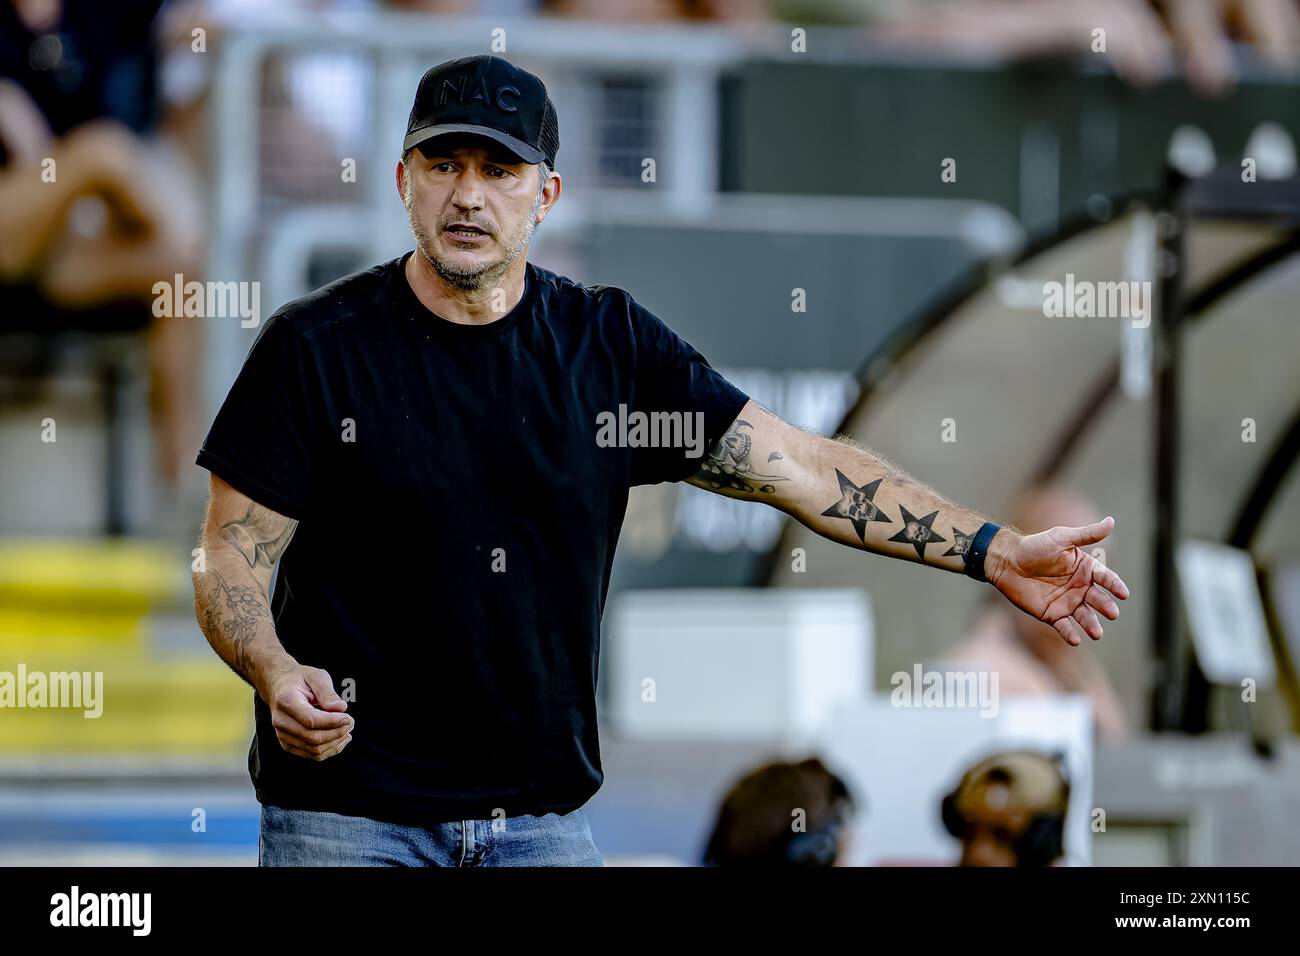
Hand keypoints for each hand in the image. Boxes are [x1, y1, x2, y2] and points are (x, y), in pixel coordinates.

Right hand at [261, 663, 353, 760]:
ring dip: (336, 743)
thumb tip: (341, 708)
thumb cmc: (300, 679)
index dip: (333, 722)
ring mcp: (282, 735)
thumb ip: (327, 692)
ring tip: (348, 730)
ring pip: (314, 750)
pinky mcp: (288, 744)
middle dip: (337, 732)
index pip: (311, 720)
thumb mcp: (316, 676)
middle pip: (313, 737)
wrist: (279, 686)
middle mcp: (281, 721)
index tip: (348, 717)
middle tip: (351, 722)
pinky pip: (312, 754)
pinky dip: (330, 749)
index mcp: (286, 701)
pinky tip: (341, 739)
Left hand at [986, 516, 1130, 645]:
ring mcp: (1068, 603)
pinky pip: (1064, 626)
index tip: (1123, 593)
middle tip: (1112, 613)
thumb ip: (1086, 534)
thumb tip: (1111, 521)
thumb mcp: (1061, 538)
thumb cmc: (1035, 547)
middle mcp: (1081, 588)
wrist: (1007, 562)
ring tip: (1097, 633)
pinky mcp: (1052, 615)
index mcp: (1086, 569)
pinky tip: (1076, 640)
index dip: (1115, 585)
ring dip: (1092, 625)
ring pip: (1084, 616)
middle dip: (1105, 606)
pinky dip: (1070, 634)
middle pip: (1097, 599)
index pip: (1106, 578)